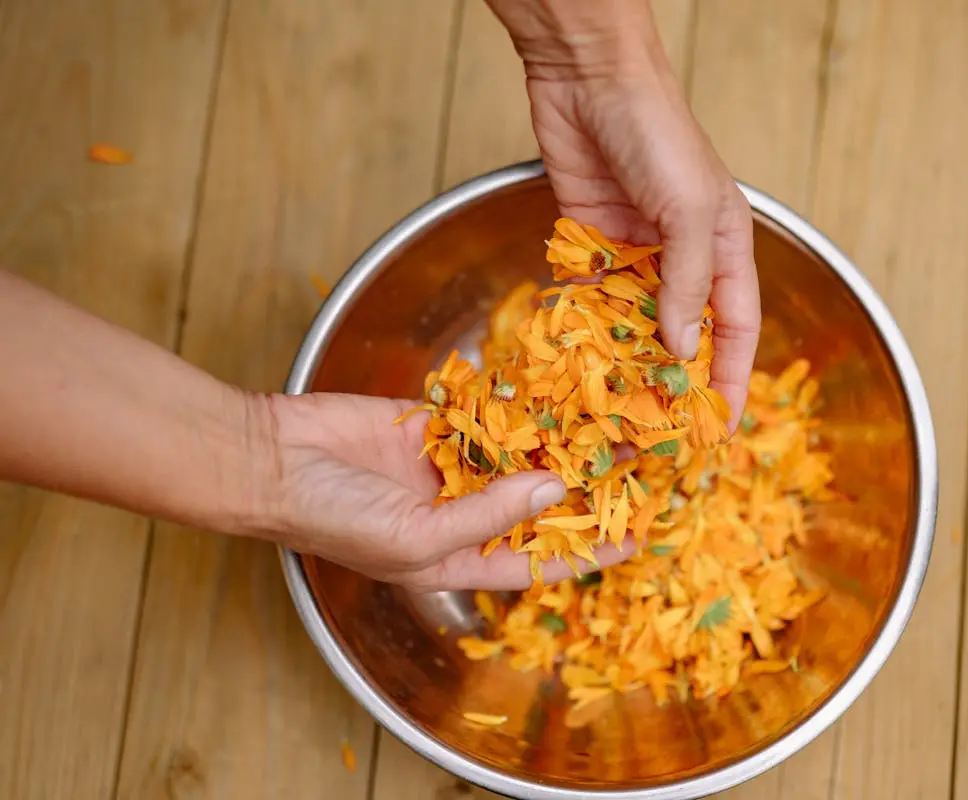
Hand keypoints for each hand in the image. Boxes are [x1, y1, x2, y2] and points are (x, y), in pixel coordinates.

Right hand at [254, 392, 626, 591]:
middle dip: (582, 490)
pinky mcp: (432, 423)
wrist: (272, 459)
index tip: (634, 538)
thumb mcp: (416, 536)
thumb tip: (552, 493)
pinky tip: (559, 393)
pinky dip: (517, 406)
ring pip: (516, 456)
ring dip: (557, 443)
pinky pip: (485, 416)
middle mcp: (457, 512)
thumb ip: (487, 515)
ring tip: (610, 425)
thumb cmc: (333, 518)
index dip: (585, 552)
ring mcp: (445, 465)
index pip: (535, 559)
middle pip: (534, 504)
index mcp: (455, 557)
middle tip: (635, 466)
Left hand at [486, 0, 760, 423]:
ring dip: (623, 363)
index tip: (720, 428)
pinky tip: (574, 362)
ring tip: (609, 410)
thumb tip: (682, 350)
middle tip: (654, 430)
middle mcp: (681, 256)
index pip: (736, 329)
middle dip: (671, 381)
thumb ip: (687, 283)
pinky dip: (584, 329)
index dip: (732, 380)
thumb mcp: (686, 210)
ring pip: (632, 323)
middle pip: (682, 334)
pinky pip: (590, 299)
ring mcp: (634, 252)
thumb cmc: (657, 132)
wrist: (588, 79)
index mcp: (723, 248)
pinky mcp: (589, 243)